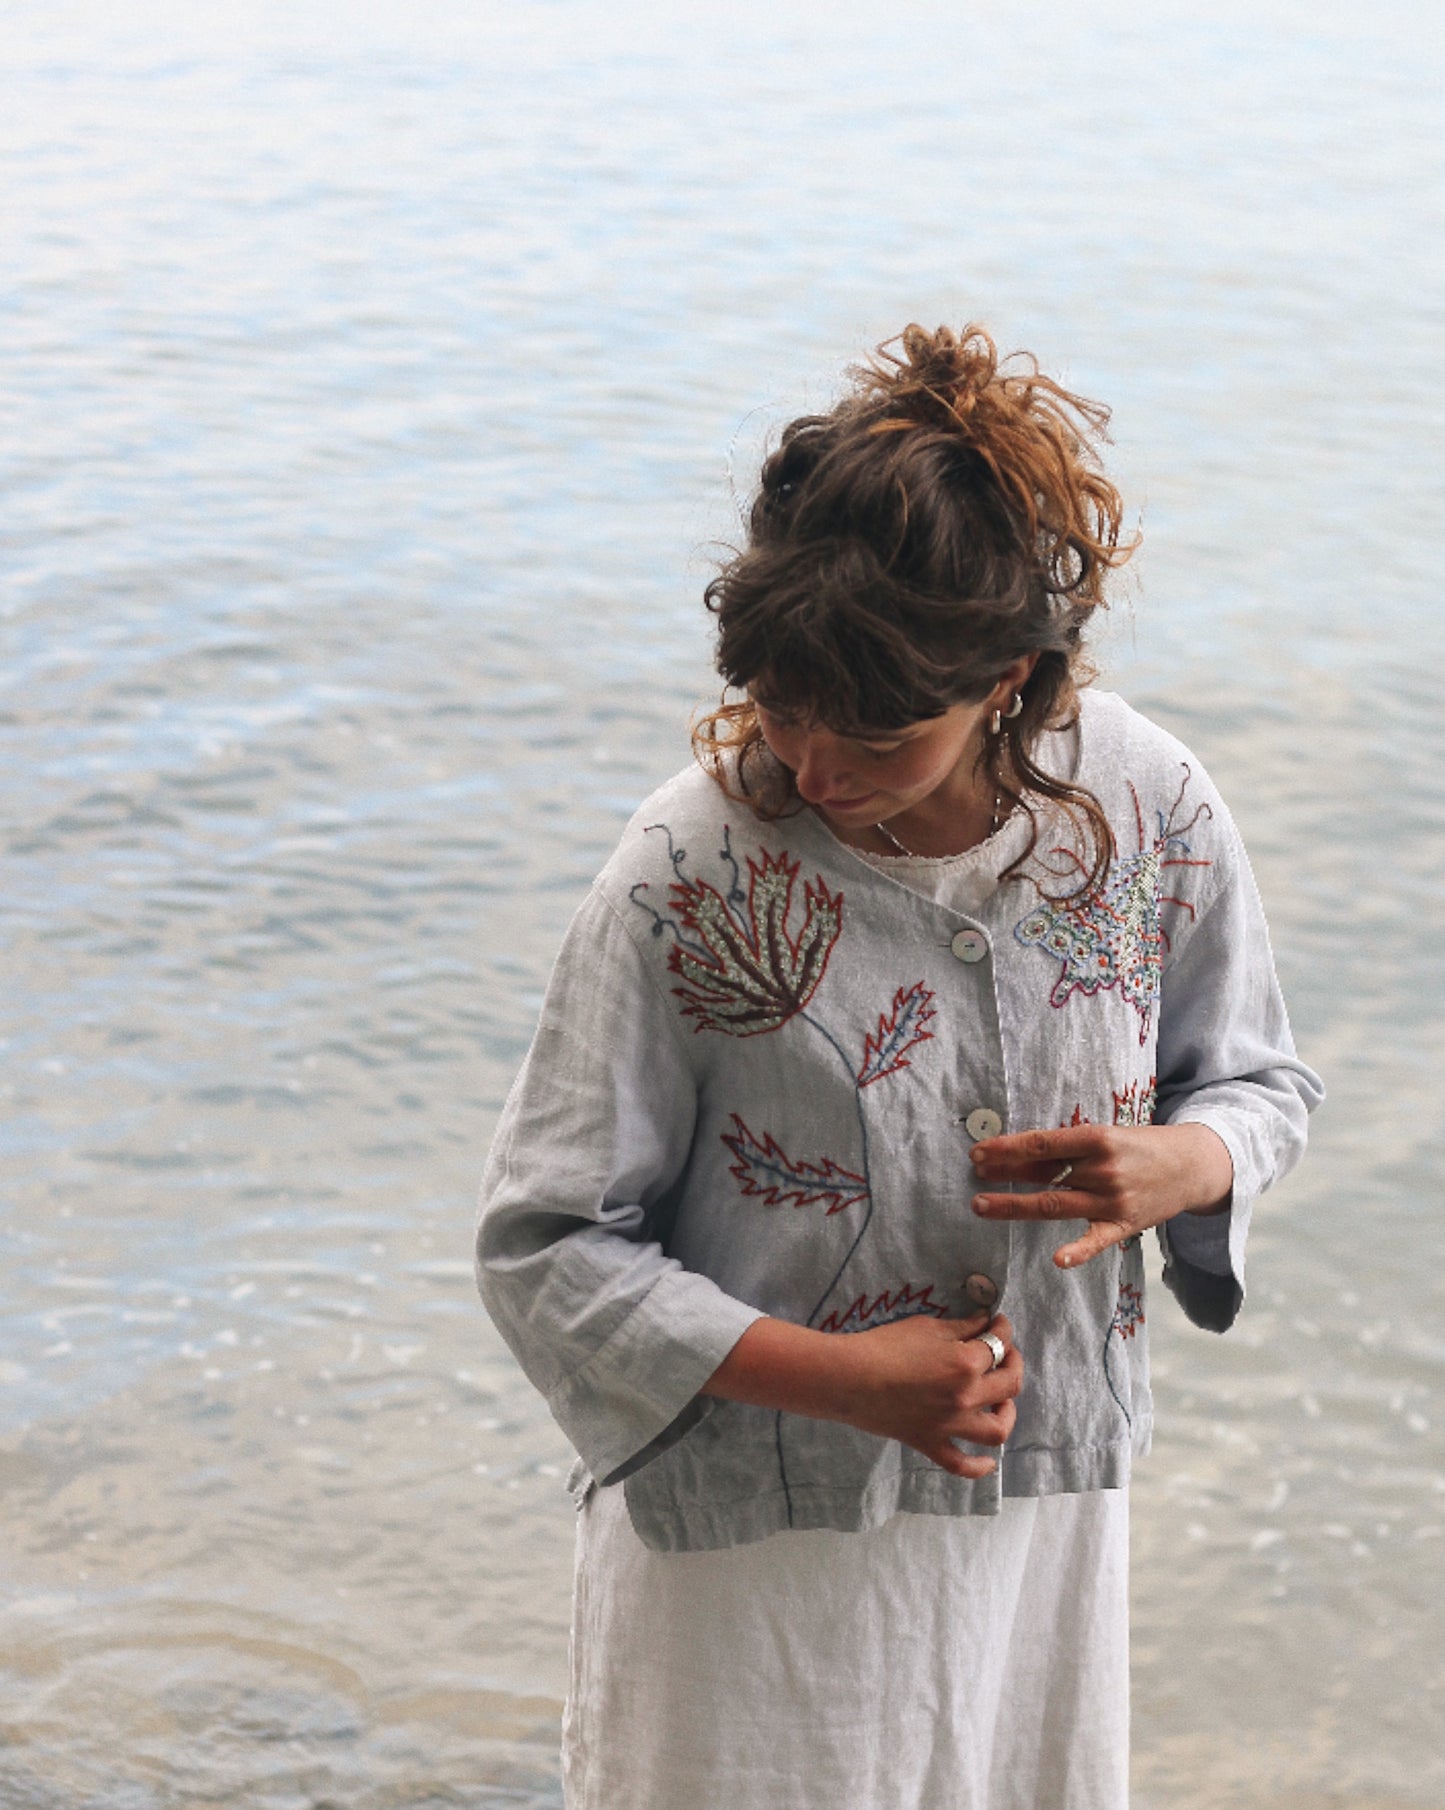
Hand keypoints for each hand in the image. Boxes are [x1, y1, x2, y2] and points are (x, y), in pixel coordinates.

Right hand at [827, 1309, 1022, 1478]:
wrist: (848, 1377)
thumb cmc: (884, 1345)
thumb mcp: (926, 1327)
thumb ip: (961, 1327)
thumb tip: (985, 1322)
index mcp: (966, 1363)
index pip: (998, 1344)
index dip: (1003, 1329)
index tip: (998, 1322)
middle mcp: (966, 1397)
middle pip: (1009, 1384)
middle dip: (1013, 1363)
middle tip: (1003, 1352)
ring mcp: (950, 1424)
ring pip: (997, 1430)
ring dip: (1007, 1414)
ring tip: (1001, 1402)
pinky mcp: (930, 1443)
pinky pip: (961, 1464)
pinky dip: (979, 1467)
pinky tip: (988, 1461)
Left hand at [970, 1123, 1232, 1268]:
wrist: (1192, 1166)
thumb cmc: (1141, 1146)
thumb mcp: (1108, 1134)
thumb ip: (1071, 1146)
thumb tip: (1023, 1151)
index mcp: (1097, 1139)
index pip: (1043, 1144)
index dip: (1007, 1148)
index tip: (979, 1151)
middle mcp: (1103, 1169)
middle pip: (1044, 1174)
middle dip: (1005, 1174)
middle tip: (974, 1174)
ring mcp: (1113, 1200)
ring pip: (1055, 1205)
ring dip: (1015, 1206)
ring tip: (982, 1205)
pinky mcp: (1124, 1225)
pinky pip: (1097, 1240)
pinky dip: (1078, 1251)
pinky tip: (1058, 1259)